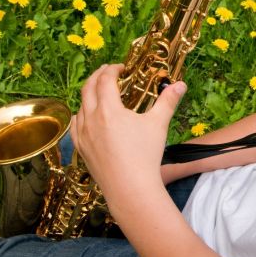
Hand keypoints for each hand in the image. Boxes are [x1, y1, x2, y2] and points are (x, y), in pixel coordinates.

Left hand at [70, 64, 186, 199]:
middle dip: (97, 76)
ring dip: (88, 94)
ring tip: (99, 93)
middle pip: (87, 88)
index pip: (104, 80)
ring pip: (80, 106)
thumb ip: (168, 101)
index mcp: (108, 109)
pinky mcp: (81, 149)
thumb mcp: (158, 124)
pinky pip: (75, 125)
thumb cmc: (145, 155)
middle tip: (108, 72)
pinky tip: (86, 116)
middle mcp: (91, 119)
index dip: (111, 69)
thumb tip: (180, 84)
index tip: (121, 67)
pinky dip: (80, 114)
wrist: (130, 188)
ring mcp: (83, 135)